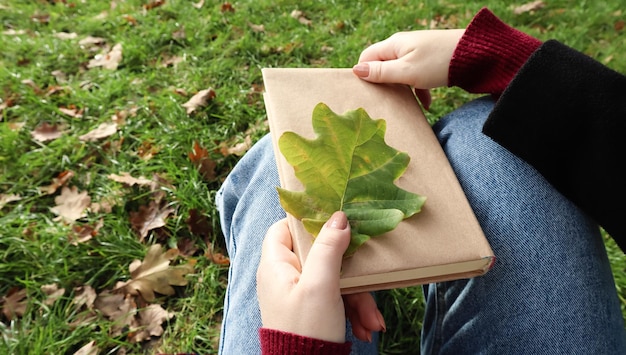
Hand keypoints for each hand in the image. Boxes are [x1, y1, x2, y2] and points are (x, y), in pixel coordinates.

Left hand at [257, 211, 384, 342]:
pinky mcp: (311, 311)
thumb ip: (328, 248)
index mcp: (276, 265)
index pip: (284, 229)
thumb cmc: (308, 328)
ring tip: (371, 321)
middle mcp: (284, 277)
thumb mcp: (321, 285)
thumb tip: (338, 217)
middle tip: (367, 286)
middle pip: (319, 256)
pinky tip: (365, 327)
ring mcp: (298, 294)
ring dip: (356, 298)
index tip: (336, 223)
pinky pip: (334, 299)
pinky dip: (351, 311)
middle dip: (349, 274)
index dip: (308, 222)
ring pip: (332, 280)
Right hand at [353, 29, 464, 108]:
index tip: (366, 92)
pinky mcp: (430, 62)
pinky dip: (419, 90)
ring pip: (400, 73)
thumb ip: (381, 72)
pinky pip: (417, 77)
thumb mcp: (407, 71)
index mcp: (393, 45)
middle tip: (384, 102)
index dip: (363, 74)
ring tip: (405, 105)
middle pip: (382, 66)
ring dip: (402, 90)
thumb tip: (357, 71)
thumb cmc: (439, 62)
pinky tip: (427, 104)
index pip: (367, 57)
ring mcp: (417, 53)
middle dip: (383, 84)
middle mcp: (403, 46)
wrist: (477, 54)